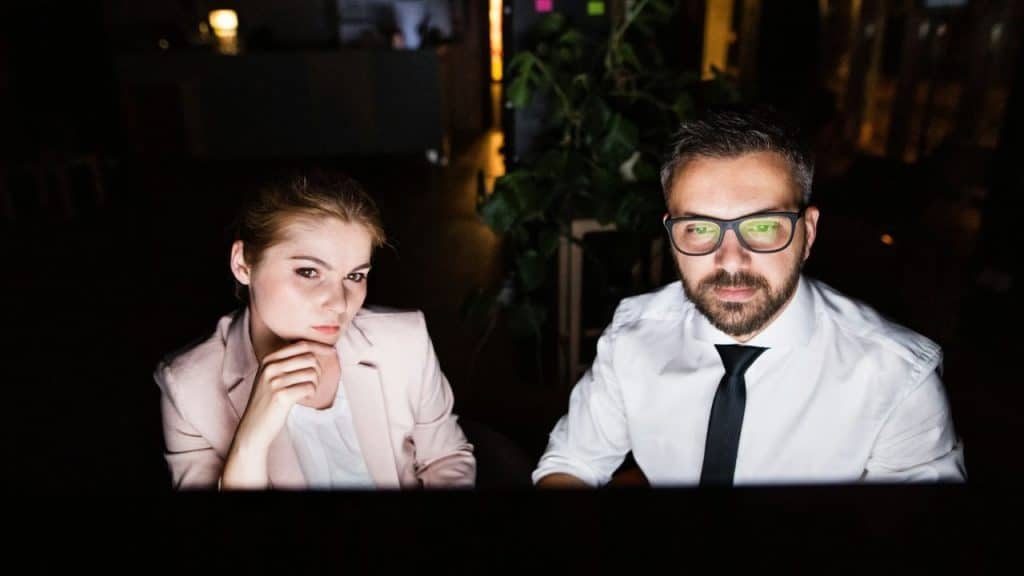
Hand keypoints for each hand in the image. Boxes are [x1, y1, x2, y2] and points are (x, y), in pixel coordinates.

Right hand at [221, 340, 335, 487]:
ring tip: (305, 392)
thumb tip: (318, 351)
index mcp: (268, 359)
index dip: (320, 348)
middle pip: (309, 358)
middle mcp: (270, 367)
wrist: (254, 427)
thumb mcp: (272, 376)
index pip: (301, 345)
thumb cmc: (268, 402)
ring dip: (314, 384)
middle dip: (317, 370)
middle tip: (311, 382)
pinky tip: (303, 398)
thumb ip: (289, 362)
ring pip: (311, 373)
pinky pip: (309, 387)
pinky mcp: (281, 396)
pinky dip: (311, 393)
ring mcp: (274, 381)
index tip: (332, 352)